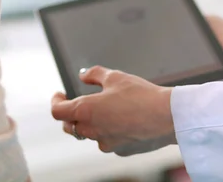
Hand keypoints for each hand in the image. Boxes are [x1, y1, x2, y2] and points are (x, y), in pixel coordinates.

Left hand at [51, 66, 175, 155]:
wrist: (166, 116)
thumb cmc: (141, 95)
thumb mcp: (115, 76)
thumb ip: (94, 74)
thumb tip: (83, 75)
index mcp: (85, 111)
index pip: (57, 112)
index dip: (56, 101)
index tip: (60, 94)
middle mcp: (92, 130)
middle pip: (70, 126)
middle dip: (70, 114)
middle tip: (77, 102)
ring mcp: (105, 142)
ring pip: (89, 134)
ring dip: (90, 123)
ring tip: (103, 109)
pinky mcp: (119, 149)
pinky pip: (106, 140)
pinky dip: (108, 130)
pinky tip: (121, 120)